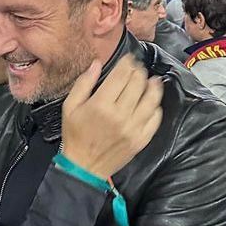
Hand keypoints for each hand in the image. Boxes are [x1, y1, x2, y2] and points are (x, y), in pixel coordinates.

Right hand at [61, 54, 162, 179]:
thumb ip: (83, 83)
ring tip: (151, 79)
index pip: (121, 75)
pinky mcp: (142, 138)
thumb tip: (96, 63)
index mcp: (101, 105)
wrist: (85, 166)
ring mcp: (134, 127)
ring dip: (153, 85)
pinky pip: (156, 118)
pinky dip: (156, 106)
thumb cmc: (75, 135)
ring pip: (151, 98)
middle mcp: (120, 114)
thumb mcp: (69, 107)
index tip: (129, 59)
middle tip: (137, 68)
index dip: (127, 63)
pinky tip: (152, 101)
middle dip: (139, 71)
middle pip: (138, 83)